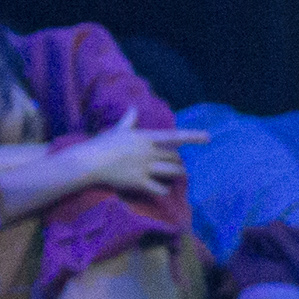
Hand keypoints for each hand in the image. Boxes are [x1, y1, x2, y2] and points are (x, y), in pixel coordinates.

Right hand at [63, 124, 204, 207]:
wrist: (90, 161)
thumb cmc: (103, 144)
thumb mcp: (118, 129)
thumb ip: (129, 120)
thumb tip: (133, 109)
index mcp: (146, 137)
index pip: (175, 136)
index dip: (193, 137)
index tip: (208, 137)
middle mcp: (149, 152)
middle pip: (175, 157)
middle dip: (178, 160)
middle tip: (177, 163)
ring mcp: (145, 168)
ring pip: (172, 172)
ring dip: (177, 173)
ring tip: (178, 174)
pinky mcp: (139, 183)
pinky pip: (160, 188)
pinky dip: (164, 189)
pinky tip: (164, 189)